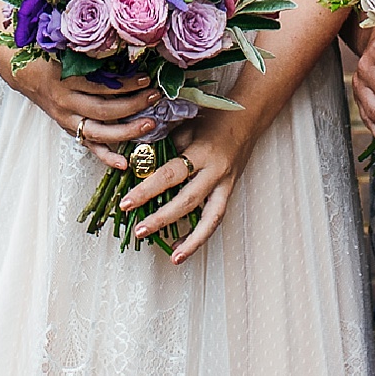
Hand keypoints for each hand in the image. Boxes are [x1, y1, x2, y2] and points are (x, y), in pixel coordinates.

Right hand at [8, 57, 160, 172]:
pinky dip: (106, 156)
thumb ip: (93, 57)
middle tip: (154, 97)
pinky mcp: (68, 131)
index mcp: (66, 80)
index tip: (146, 77)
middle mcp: (66, 102)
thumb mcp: (68, 52)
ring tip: (149, 124)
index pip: (101, 85)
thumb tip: (128, 55)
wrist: (25, 74)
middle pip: (103, 110)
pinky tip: (124, 163)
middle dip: (133, 105)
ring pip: (99, 132)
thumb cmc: (49, 58)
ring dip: (127, 130)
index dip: (125, 83)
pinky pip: (89, 147)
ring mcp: (67, 120)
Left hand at [118, 120, 246, 264]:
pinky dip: (200, 235)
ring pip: (210, 219)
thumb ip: (165, 147)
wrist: (247, 118)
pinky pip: (215, 218)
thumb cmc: (212, 119)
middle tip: (140, 230)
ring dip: (191, 241)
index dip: (147, 190)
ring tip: (173, 257)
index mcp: (202, 151)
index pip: (171, 174)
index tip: (127, 202)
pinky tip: (183, 247)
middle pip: (188, 201)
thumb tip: (138, 166)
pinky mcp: (229, 192)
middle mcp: (216, 171)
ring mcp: (226, 184)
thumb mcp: (185, 127)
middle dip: (162, 219)